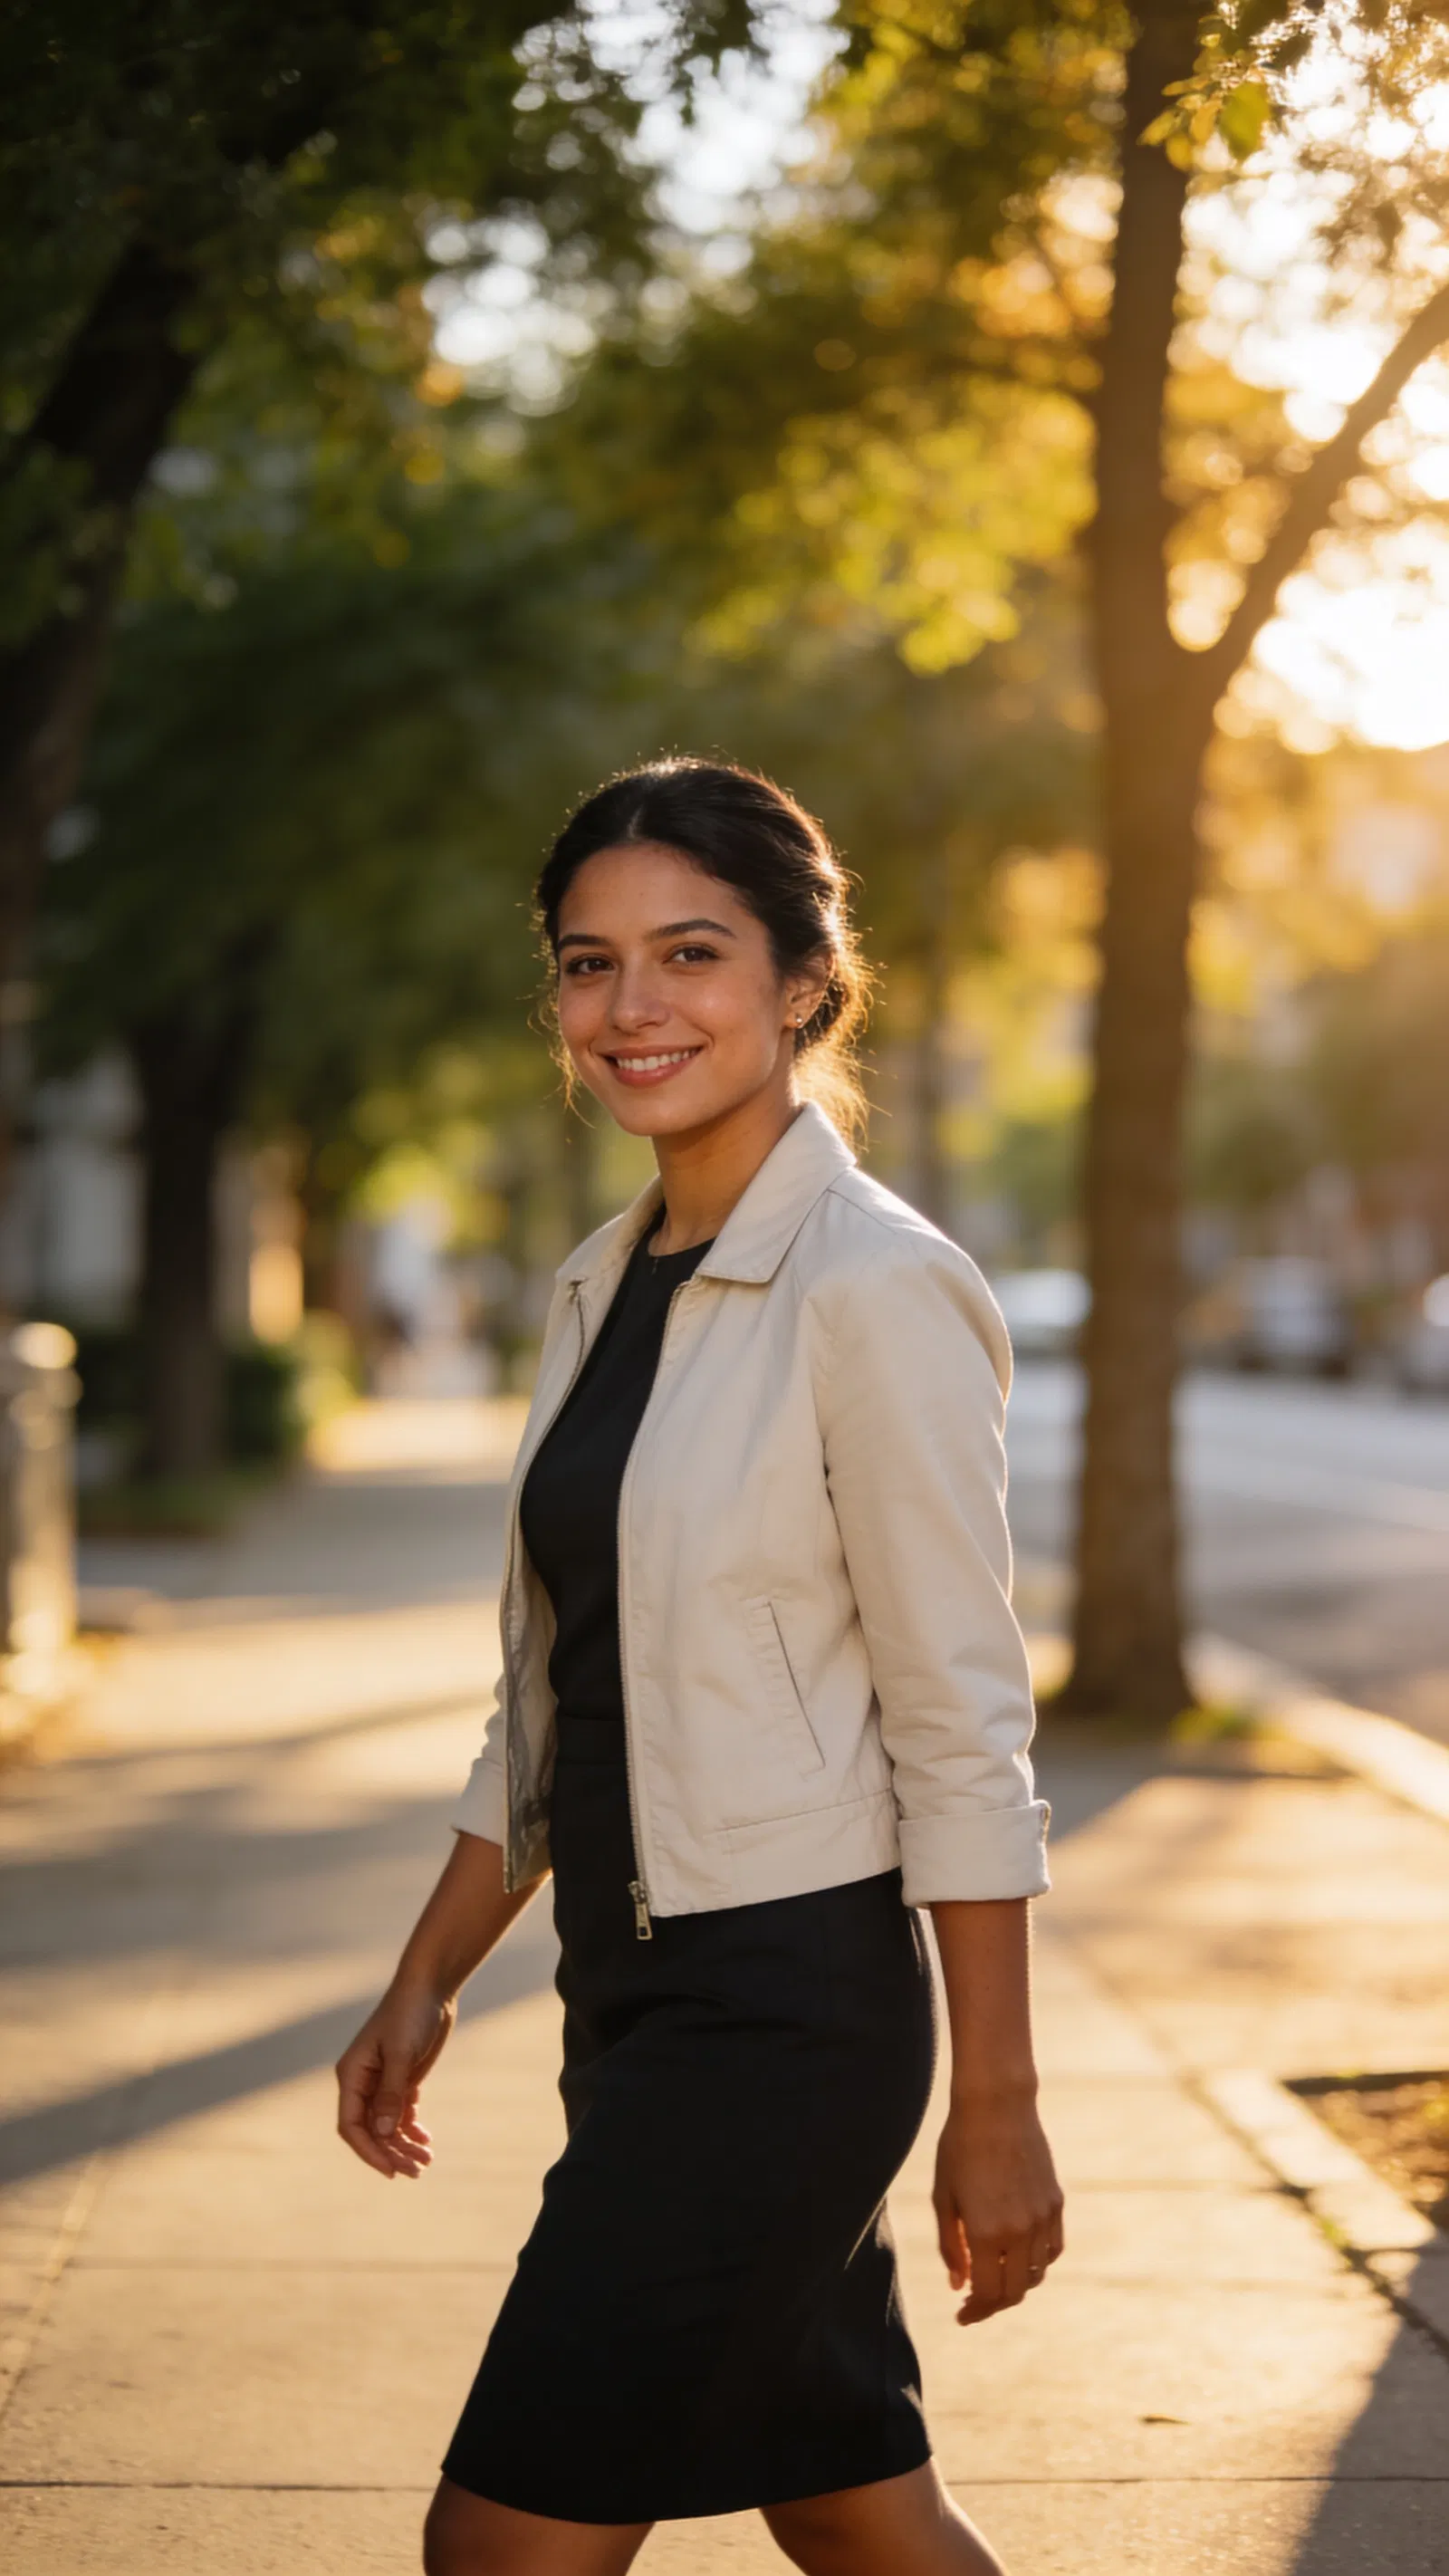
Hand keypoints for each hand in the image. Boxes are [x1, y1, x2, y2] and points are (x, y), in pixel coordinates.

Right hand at [335, 1981, 454, 2179]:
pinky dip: (411, 2128)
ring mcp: (381, 2082)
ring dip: (403, 2144)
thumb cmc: (410, 2014)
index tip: (391, 2170)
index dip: (368, 2151)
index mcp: (352, 2075)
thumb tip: (382, 2133)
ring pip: (386, 2125)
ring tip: (426, 2160)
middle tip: (417, 2171)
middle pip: (370, 2130)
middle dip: (391, 2153)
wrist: (429, 1988)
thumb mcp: (401, 2053)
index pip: (351, 2125)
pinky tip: (425, 2140)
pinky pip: (400, 2113)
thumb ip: (391, 2093)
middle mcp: (362, 2083)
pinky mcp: (400, 2078)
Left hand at [933, 2093, 1063, 2323]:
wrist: (997, 2106)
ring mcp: (1042, 2217)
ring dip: (1015, 2284)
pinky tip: (1018, 2255)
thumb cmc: (960, 2147)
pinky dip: (1037, 2262)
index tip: (961, 2315)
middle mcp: (1020, 2231)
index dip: (974, 2311)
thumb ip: (950, 2246)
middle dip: (993, 2304)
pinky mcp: (1056, 2203)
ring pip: (1035, 2273)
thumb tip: (958, 2284)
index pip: (988, 2294)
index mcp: (986, 2232)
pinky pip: (1052, 2249)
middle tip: (973, 2302)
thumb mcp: (943, 2196)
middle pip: (1014, 2292)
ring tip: (994, 2276)